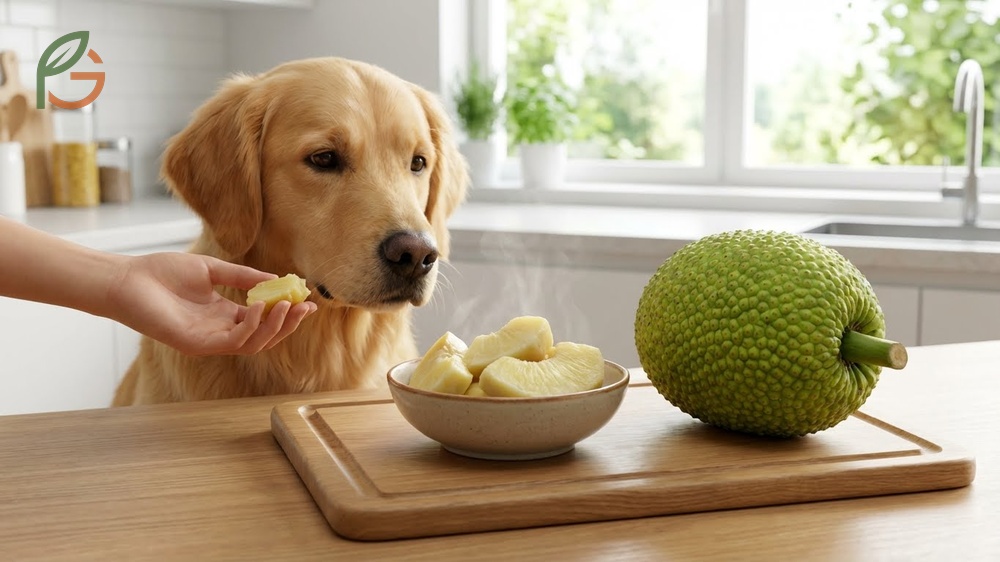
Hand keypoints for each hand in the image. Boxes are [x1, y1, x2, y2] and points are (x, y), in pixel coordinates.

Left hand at [108, 252, 316, 355]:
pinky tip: (259, 306)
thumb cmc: (162, 272)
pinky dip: (251, 326)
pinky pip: (232, 341)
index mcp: (224, 315)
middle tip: (305, 306)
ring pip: (253, 344)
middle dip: (288, 323)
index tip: (307, 298)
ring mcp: (209, 340)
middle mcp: (220, 331)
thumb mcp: (211, 270)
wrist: (128, 279)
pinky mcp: (196, 344)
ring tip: (286, 305)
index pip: (264, 319)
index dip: (287, 311)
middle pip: (264, 336)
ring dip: (274, 327)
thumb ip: (241, 277)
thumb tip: (274, 279)